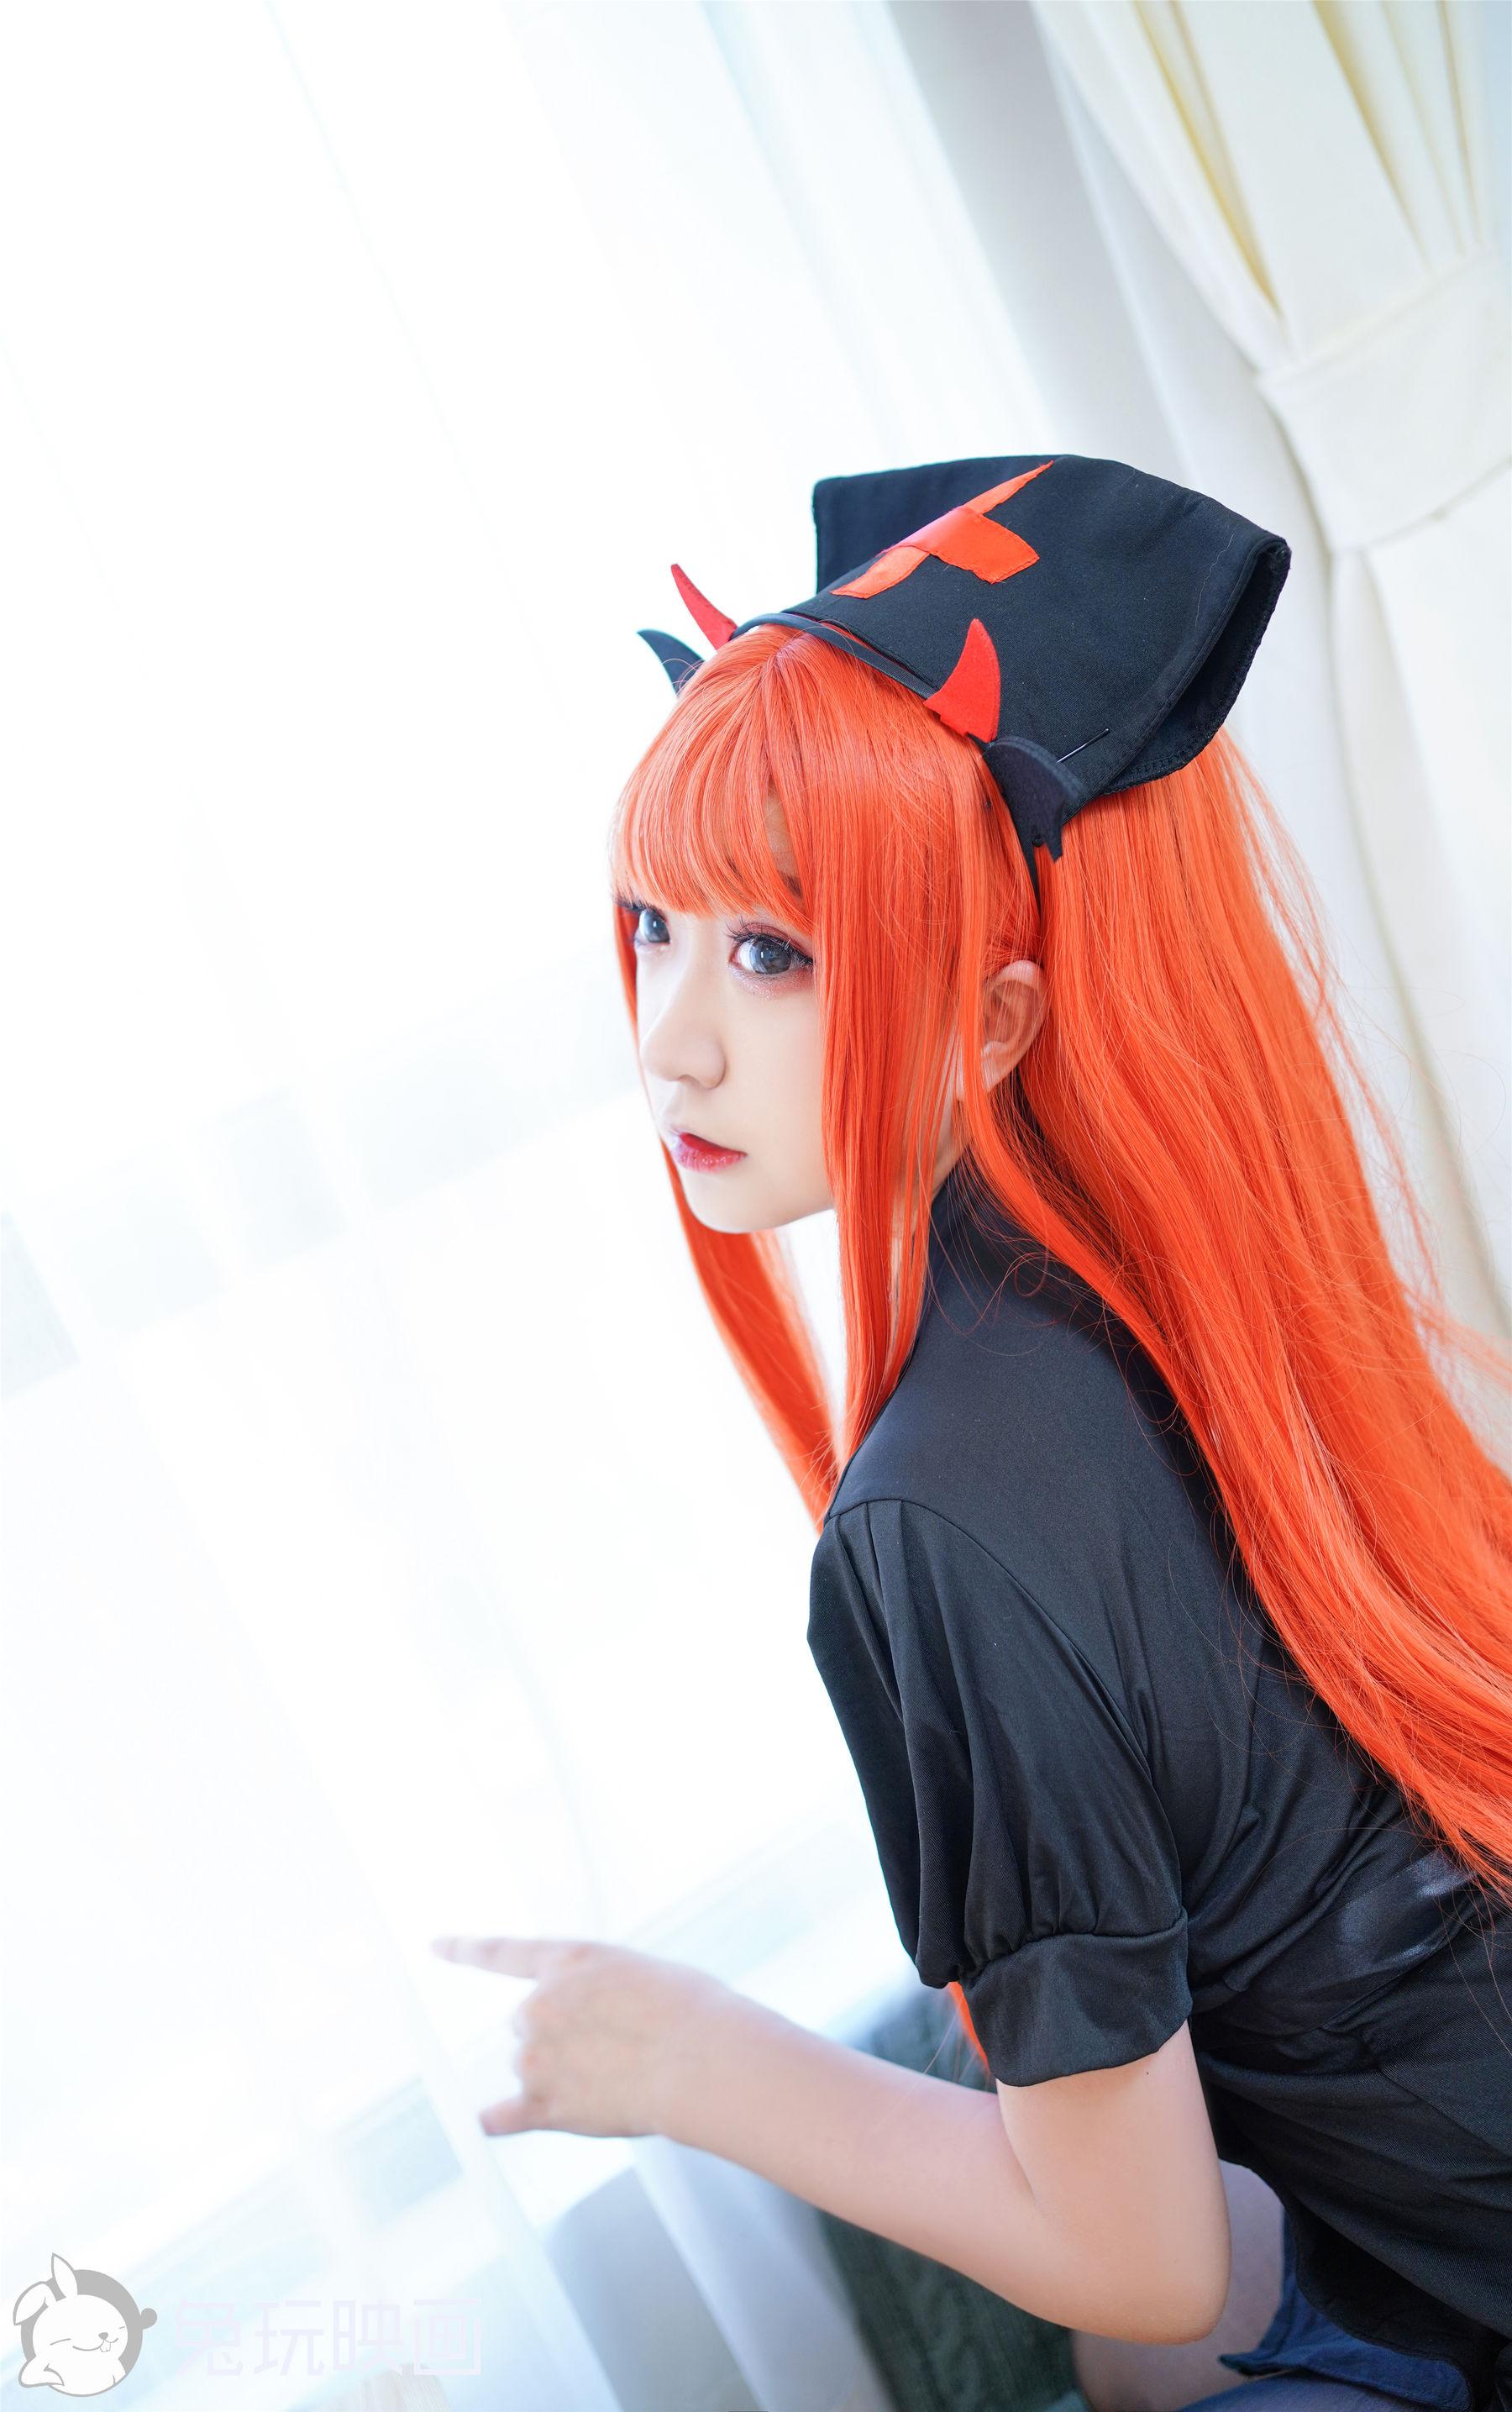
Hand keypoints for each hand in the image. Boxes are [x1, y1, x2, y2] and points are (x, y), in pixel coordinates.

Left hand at [429, 1933, 728, 2140]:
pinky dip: (496, 2122)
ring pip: (531, 2070)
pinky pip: (508, 2117)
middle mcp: (539, 2006)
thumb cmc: (689, 2011)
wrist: (700, 2059)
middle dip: (557, 2034)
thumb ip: (597, 1991)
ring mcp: (537, 2058)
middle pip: (527, 2023)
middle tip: (612, 2043)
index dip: (466, 1949)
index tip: (434, 1945)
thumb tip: (589, 2028)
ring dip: (560, 2075)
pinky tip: (483, 2124)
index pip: (504, 1952)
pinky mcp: (546, 2106)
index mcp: (567, 1962)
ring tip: (614, 2076)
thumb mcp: (638, 1973)